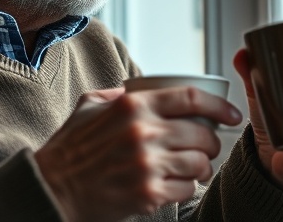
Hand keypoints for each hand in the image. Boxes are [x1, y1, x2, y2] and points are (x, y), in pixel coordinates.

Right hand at [34, 85, 242, 220]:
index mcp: (132, 105)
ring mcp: (147, 164)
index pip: (191, 97)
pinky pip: (187, 189)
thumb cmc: (70, 149)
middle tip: (207, 147)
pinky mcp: (148, 194)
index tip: (231, 115)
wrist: (52, 189)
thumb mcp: (88, 106)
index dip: (219, 105)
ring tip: (193, 168)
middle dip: (211, 142)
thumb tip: (141, 88)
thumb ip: (119, 95)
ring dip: (202, 167)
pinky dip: (187, 189)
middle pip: (202, 133)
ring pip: (199, 163)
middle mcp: (143, 132)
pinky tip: (176, 186)